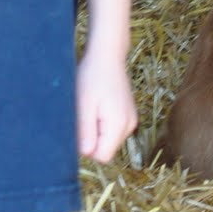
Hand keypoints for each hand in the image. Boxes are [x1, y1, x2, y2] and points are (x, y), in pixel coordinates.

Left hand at [76, 47, 137, 162]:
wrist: (108, 55)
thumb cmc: (92, 76)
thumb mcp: (83, 104)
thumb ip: (85, 130)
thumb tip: (85, 154)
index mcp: (119, 124)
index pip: (102, 156)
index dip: (88, 147)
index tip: (81, 127)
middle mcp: (129, 125)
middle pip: (106, 150)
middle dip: (92, 140)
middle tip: (85, 115)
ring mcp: (131, 120)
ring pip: (109, 142)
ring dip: (97, 132)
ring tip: (92, 109)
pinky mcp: (128, 116)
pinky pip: (112, 132)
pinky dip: (103, 125)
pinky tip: (99, 107)